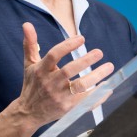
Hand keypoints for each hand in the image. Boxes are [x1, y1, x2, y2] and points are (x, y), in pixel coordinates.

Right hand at [0, 22, 114, 136]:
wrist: (28, 112)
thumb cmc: (31, 85)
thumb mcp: (29, 64)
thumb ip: (30, 44)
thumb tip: (27, 24)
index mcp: (41, 70)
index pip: (54, 55)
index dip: (67, 46)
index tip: (81, 38)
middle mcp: (50, 83)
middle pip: (69, 70)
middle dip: (85, 61)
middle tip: (99, 52)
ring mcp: (59, 96)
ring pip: (80, 86)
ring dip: (96, 76)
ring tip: (109, 66)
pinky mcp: (67, 108)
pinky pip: (85, 101)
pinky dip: (98, 95)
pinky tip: (107, 87)